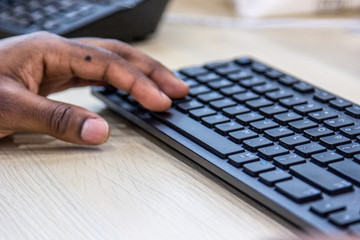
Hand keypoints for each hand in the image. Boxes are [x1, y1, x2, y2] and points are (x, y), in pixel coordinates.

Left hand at [0, 32, 187, 144]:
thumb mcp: (9, 109)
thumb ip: (57, 120)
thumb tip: (101, 131)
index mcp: (51, 51)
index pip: (107, 64)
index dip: (138, 83)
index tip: (160, 102)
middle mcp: (59, 52)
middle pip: (118, 55)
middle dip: (152, 72)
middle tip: (179, 89)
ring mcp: (59, 63)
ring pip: (111, 62)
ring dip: (142, 75)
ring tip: (166, 88)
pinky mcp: (57, 76)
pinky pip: (98, 74)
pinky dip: (122, 82)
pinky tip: (132, 89)